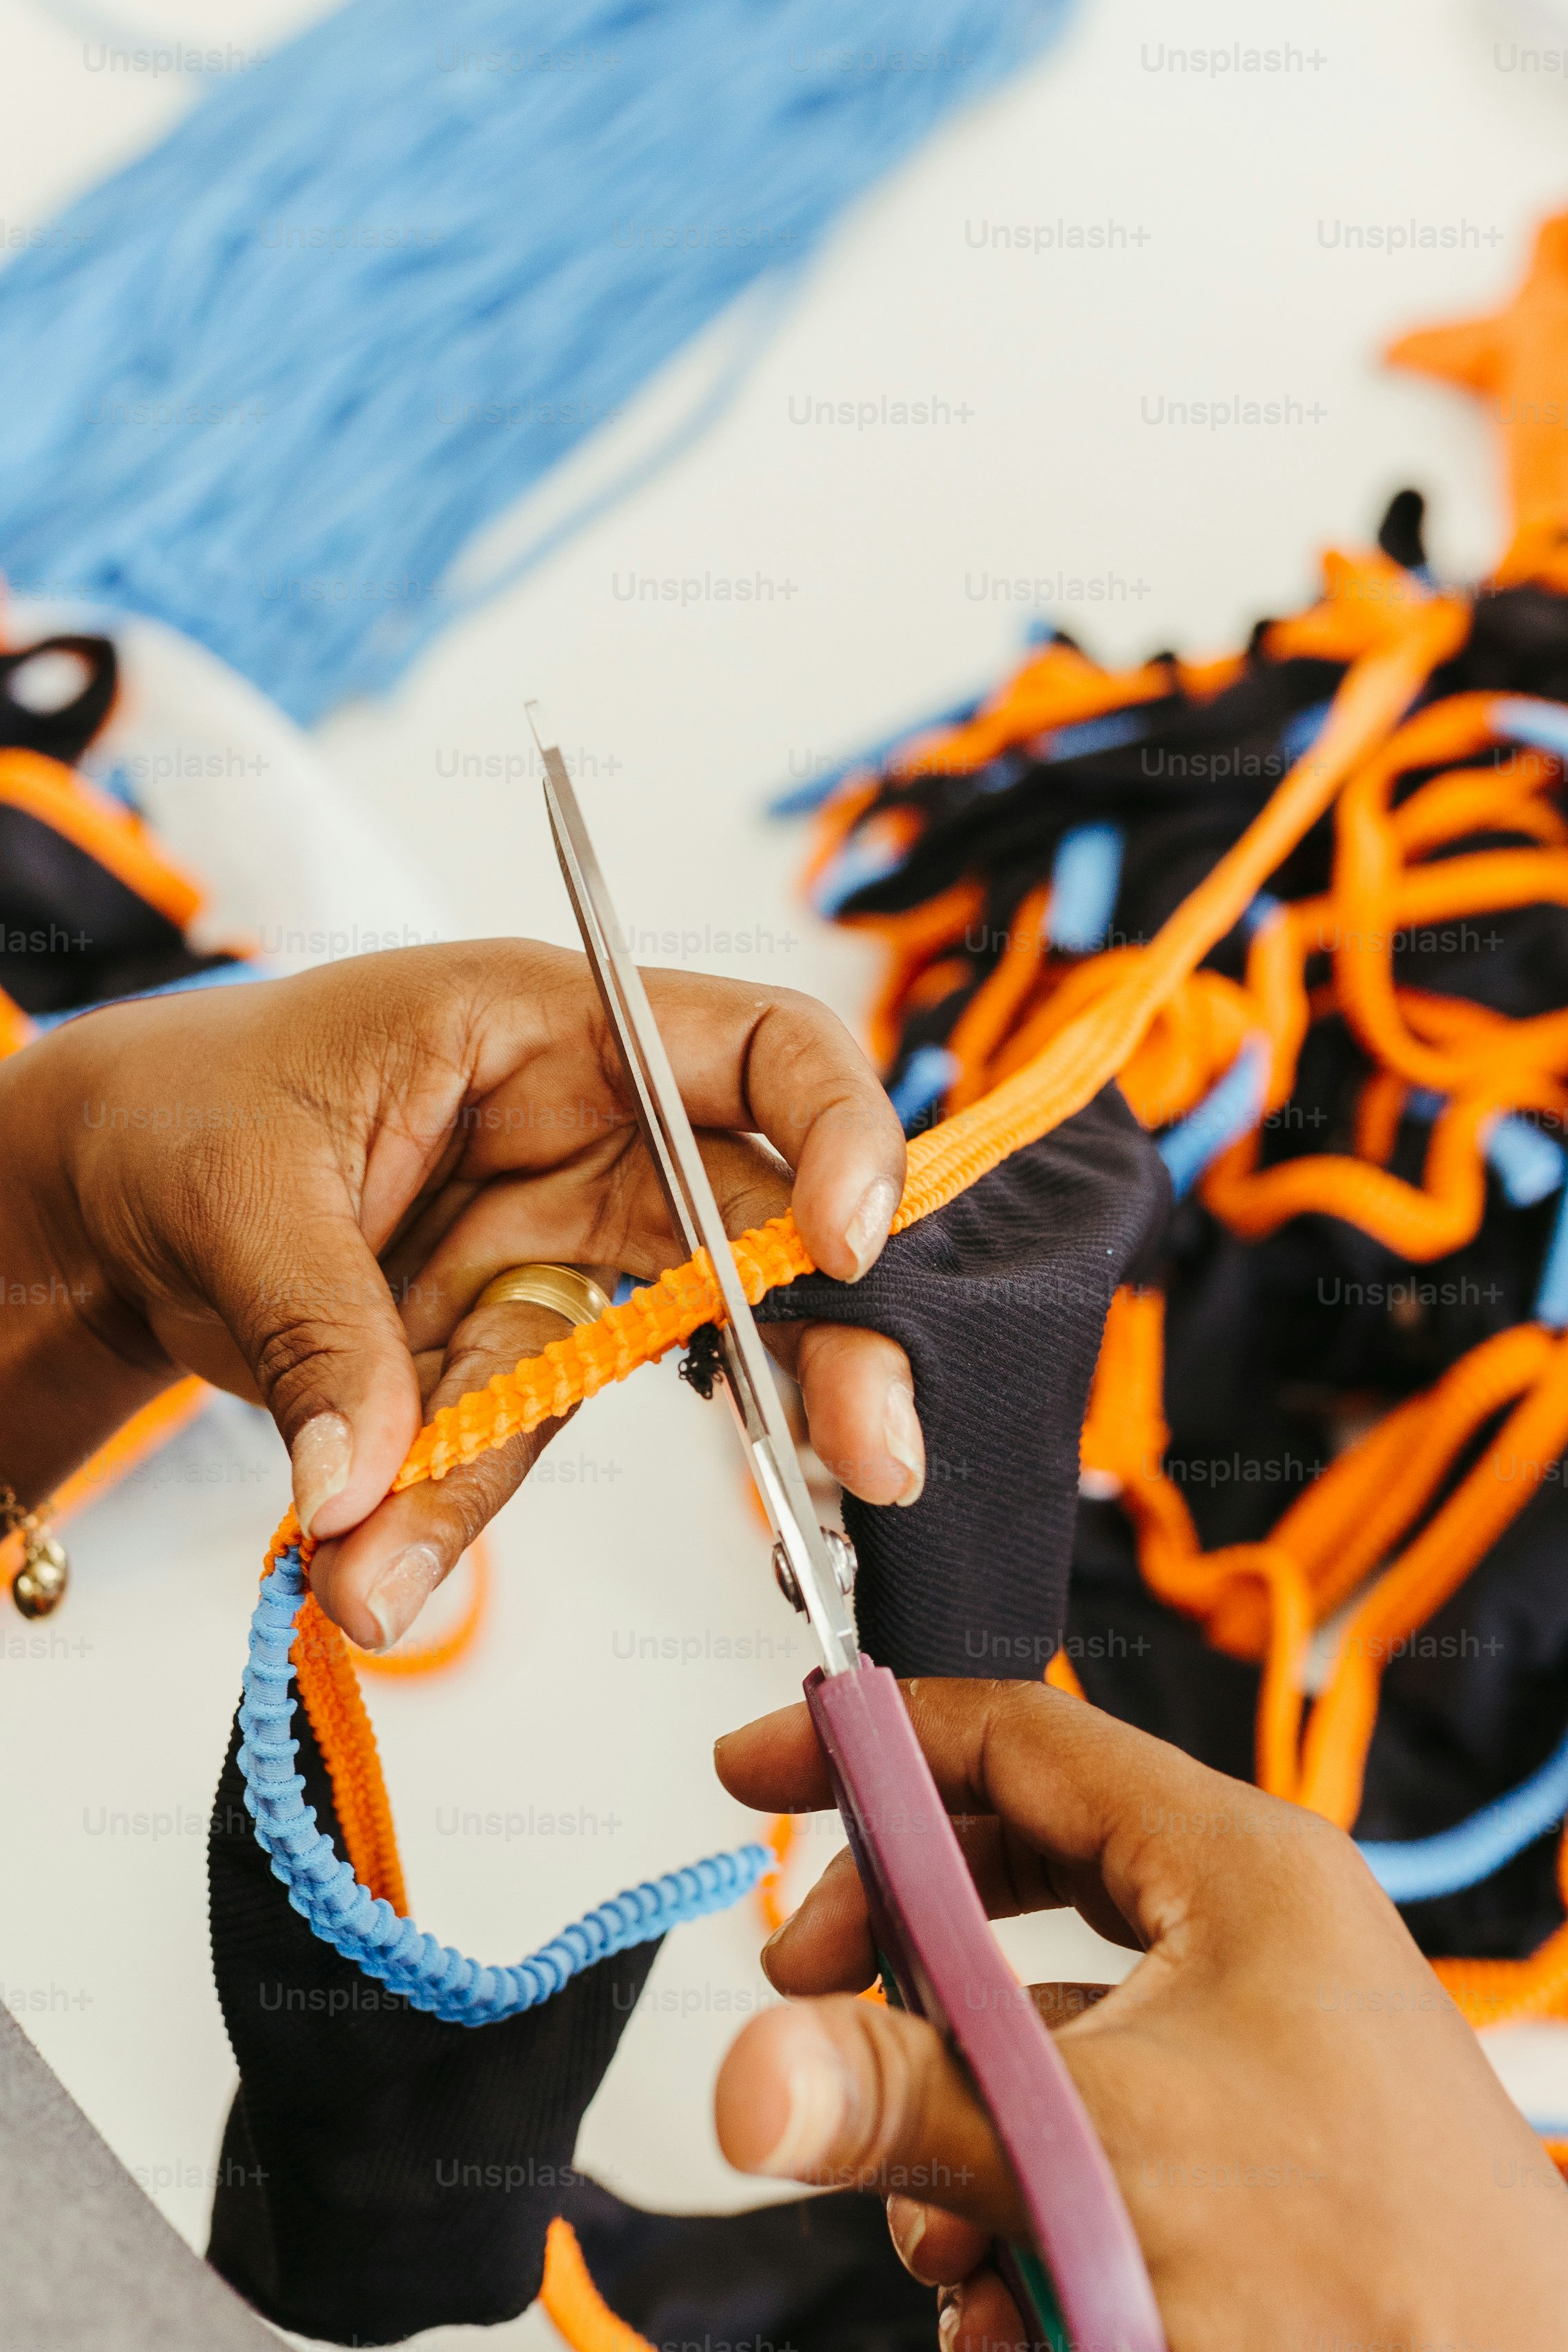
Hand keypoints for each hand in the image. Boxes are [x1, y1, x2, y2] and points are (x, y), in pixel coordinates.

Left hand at [0, 941, 923, 1645]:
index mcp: (551, 1026)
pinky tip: (365, 1570)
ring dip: (522, 1479)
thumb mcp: (241, 1184)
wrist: (109, 1193)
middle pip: (759, 1230)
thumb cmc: (187, 1109)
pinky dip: (442, 1515)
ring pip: (628, 1375)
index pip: (758, 1049)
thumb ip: (320, 1329)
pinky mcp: (506, 1350)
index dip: (837, 1130)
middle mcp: (590, 1139)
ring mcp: (557, 1254)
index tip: (849, 1242)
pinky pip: (512, 1442)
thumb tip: (361, 1493)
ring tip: (383, 1567)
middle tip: (867, 1457)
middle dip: (820, 1343)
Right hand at [712, 1682, 1567, 2351]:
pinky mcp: (1244, 2154)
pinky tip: (1012, 2313)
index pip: (1016, 1736)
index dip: (874, 1746)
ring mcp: (1247, 2047)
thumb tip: (748, 2075)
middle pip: (1013, 1881)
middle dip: (899, 1963)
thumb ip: (906, 2102)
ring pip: (1040, 2038)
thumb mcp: (1097, 2158)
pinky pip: (1090, 2140)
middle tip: (809, 1995)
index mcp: (1233, 1865)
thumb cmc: (1380, 2277)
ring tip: (945, 2231)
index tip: (763, 1770)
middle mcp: (1244, 1935)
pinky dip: (1024, 2213)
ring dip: (959, 2136)